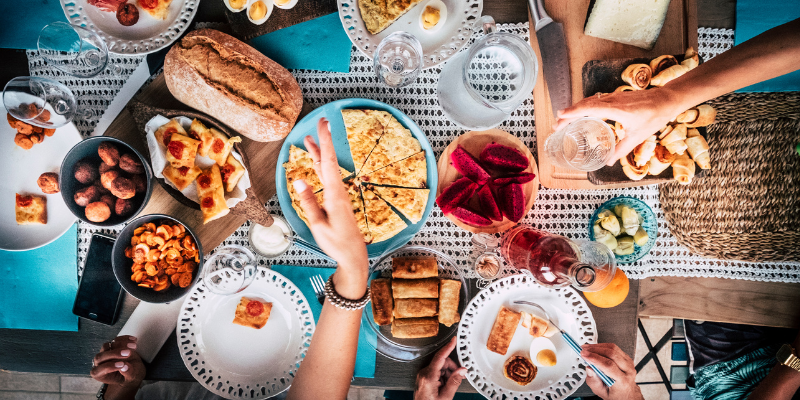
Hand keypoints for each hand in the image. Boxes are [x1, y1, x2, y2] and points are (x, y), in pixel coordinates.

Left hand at [90, 336, 144, 390]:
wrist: (134, 369)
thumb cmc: (130, 376)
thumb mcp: (132, 379)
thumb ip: (128, 374)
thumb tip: (125, 367)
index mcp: (100, 375)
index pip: (99, 370)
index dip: (110, 366)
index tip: (123, 364)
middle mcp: (99, 363)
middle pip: (101, 356)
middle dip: (115, 354)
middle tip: (129, 353)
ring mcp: (104, 353)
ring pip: (107, 346)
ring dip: (121, 344)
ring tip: (134, 346)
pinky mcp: (111, 345)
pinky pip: (115, 339)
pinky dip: (124, 339)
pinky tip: (134, 340)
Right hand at [294, 118, 368, 298]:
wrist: (353, 255)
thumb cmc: (337, 242)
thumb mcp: (318, 224)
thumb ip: (308, 202)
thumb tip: (298, 180)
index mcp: (334, 195)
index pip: (328, 162)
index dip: (325, 141)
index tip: (324, 124)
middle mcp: (338, 191)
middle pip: (329, 161)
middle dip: (324, 141)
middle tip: (321, 121)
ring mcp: (338, 195)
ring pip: (327, 169)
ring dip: (319, 153)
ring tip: (309, 139)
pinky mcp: (337, 200)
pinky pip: (327, 178)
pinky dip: (320, 167)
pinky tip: (316, 162)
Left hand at [414, 336, 466, 399]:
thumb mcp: (446, 396)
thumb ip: (454, 381)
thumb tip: (462, 370)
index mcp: (428, 376)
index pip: (440, 357)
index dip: (448, 347)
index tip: (454, 340)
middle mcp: (424, 373)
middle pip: (442, 362)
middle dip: (452, 368)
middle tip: (459, 377)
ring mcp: (423, 376)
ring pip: (440, 367)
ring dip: (448, 373)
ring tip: (450, 385)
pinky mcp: (423, 378)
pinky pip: (436, 372)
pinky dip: (443, 376)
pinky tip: (445, 385)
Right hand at [554, 87, 686, 165]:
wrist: (666, 99)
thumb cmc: (654, 117)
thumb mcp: (637, 136)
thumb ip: (621, 149)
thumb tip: (607, 162)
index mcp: (617, 110)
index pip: (590, 108)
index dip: (573, 112)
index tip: (560, 117)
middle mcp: (612, 101)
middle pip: (585, 104)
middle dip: (568, 113)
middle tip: (556, 124)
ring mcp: (613, 97)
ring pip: (588, 101)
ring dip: (575, 109)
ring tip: (563, 119)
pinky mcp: (615, 96)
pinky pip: (595, 100)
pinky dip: (583, 106)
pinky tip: (580, 113)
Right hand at [581, 343, 642, 399]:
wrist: (626, 394)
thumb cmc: (615, 394)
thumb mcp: (601, 392)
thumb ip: (593, 382)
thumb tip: (589, 368)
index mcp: (623, 381)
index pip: (609, 366)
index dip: (595, 358)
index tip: (584, 355)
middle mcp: (628, 370)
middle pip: (611, 354)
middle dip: (594, 350)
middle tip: (583, 350)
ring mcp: (628, 363)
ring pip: (613, 348)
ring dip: (597, 346)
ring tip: (587, 348)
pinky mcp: (626, 358)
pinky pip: (614, 348)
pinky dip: (602, 346)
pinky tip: (595, 349)